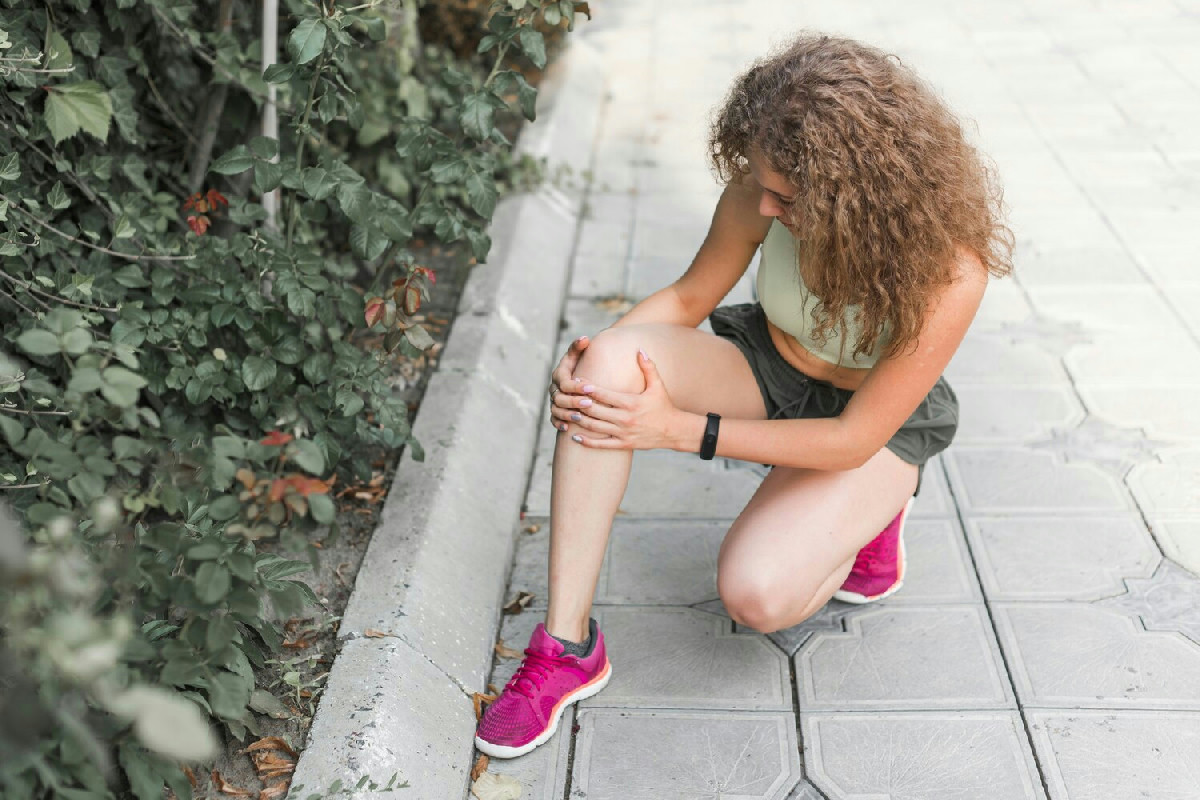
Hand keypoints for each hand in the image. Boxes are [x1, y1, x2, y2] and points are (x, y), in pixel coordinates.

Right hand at [547, 335, 590, 428]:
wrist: (577, 378)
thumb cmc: (580, 364)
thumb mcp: (578, 355)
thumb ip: (579, 348)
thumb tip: (585, 338)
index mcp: (559, 374)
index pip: (565, 382)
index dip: (576, 386)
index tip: (590, 387)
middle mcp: (554, 388)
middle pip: (560, 398)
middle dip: (574, 401)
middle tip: (589, 404)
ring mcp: (553, 400)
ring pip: (556, 410)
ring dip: (567, 414)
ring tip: (580, 417)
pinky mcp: (555, 411)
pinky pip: (553, 419)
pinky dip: (559, 423)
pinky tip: (567, 428)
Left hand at [565, 349, 684, 450]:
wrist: (674, 431)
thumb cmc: (664, 406)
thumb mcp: (658, 386)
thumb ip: (648, 367)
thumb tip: (639, 349)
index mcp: (631, 403)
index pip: (604, 394)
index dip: (588, 388)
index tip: (576, 382)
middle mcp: (625, 419)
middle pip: (595, 410)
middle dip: (579, 404)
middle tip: (566, 397)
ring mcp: (623, 433)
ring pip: (595, 427)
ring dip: (579, 421)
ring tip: (567, 413)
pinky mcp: (623, 444)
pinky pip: (601, 445)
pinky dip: (587, 441)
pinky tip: (575, 436)